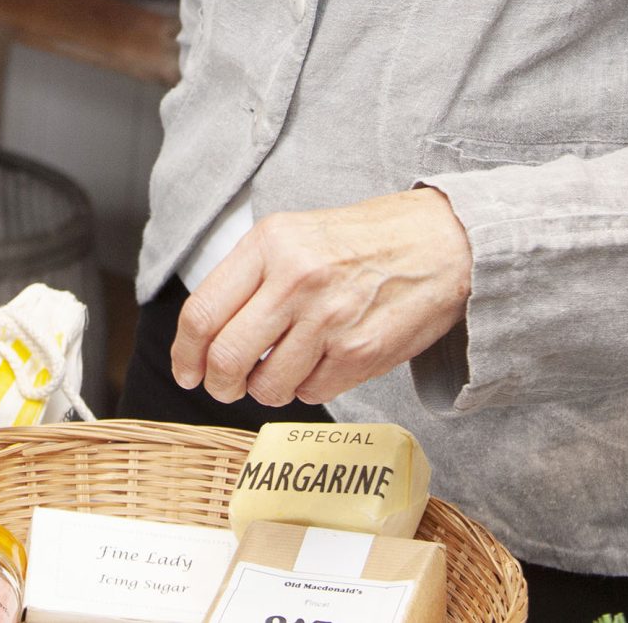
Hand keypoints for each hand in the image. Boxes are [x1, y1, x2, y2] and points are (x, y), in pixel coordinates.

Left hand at [172, 187, 472, 406]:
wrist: (442, 244)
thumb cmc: (364, 241)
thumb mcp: (295, 235)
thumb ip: (251, 277)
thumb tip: (206, 335)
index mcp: (270, 243)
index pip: (201, 312)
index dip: (185, 352)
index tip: (186, 370)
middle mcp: (295, 279)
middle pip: (226, 356)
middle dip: (218, 383)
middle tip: (224, 386)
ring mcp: (329, 318)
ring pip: (267, 385)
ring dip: (265, 389)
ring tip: (281, 369)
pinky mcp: (360, 352)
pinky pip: (311, 393)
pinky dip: (307, 388)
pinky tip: (322, 361)